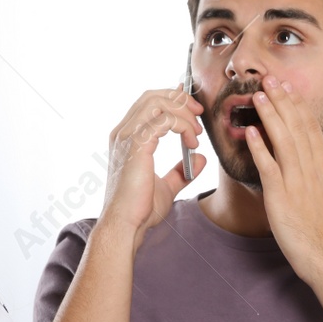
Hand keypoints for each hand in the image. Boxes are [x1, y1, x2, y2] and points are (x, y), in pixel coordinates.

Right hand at [99, 84, 205, 245]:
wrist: (126, 225)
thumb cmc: (139, 210)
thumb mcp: (166, 187)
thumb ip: (180, 172)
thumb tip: (200, 159)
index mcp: (125, 138)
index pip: (147, 103)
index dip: (172, 98)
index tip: (193, 111)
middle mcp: (122, 133)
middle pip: (152, 95)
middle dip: (180, 100)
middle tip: (199, 115)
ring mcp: (127, 136)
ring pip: (159, 102)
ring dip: (184, 113)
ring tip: (196, 133)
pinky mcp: (137, 144)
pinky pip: (165, 119)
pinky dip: (183, 126)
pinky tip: (191, 143)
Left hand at [244, 76, 322, 283]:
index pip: (311, 129)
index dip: (298, 107)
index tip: (289, 89)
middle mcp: (311, 171)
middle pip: (296, 128)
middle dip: (282, 101)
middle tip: (269, 80)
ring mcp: (296, 183)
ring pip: (282, 141)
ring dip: (269, 116)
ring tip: (257, 95)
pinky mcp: (281, 197)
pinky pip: (268, 167)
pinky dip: (259, 148)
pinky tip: (250, 131)